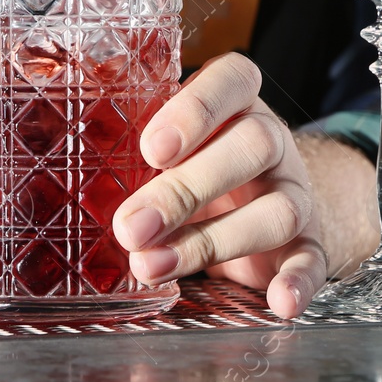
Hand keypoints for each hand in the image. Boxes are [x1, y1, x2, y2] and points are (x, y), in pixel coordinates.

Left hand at [112, 54, 380, 318]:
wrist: (260, 201)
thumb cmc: (193, 164)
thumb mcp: (167, 144)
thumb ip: (132, 143)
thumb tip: (67, 165)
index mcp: (236, 102)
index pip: (232, 80)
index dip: (196, 110)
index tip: (152, 148)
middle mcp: (271, 141)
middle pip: (252, 146)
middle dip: (185, 189)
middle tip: (130, 226)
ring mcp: (294, 191)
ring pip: (276, 210)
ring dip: (212, 242)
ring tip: (151, 266)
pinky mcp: (309, 241)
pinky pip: (314, 259)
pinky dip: (299, 282)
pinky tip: (278, 301)